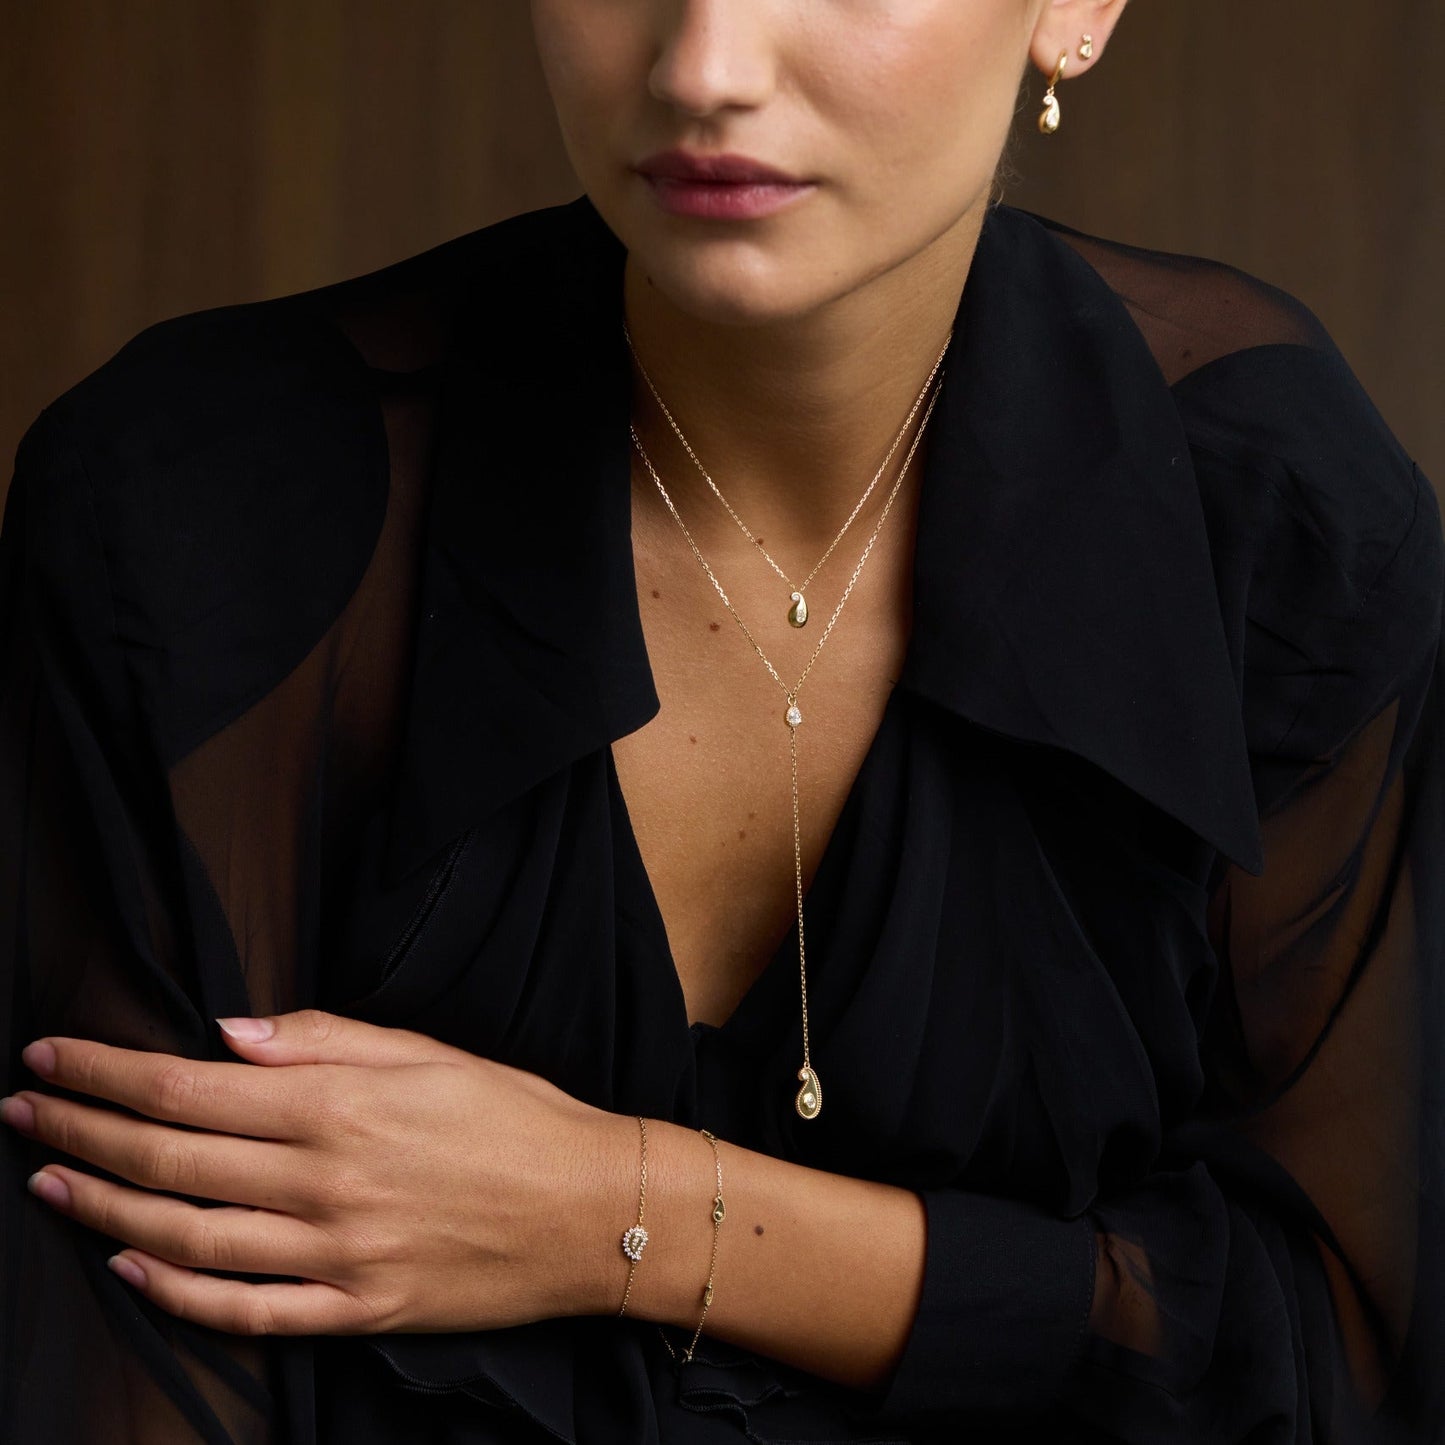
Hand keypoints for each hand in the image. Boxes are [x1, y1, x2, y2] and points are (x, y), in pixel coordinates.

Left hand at [0, 1011, 626, 1335]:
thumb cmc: (515, 1116)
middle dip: (81, 1133)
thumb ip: (324, 1040)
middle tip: (22, 1113)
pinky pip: (245, 1310)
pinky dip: (176, 1292)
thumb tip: (229, 1034)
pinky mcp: (356, 1308)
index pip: (188, 1088)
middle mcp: (324, 1182)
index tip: (52, 1059)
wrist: (590, 1208)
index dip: (106, 1074)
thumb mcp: (429, 1052)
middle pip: (170, 1160)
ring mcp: (336, 1255)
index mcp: (341, 1106)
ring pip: (186, 1237)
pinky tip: (130, 1266)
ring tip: (49, 1184)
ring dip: (104, 1208)